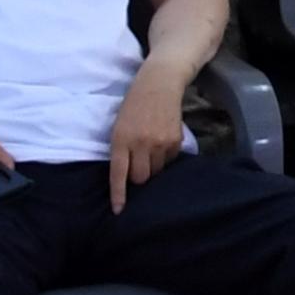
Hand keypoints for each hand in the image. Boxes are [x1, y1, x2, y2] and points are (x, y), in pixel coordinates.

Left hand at [105, 69, 188, 209]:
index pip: (119, 174)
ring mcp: (160, 142)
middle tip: (138, 167)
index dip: (119, 194)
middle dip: (139, 178)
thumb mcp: (119, 126)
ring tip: (151, 150)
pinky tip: (162, 142)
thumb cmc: (133, 106)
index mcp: (121, 140)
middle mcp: (141, 143)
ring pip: (156, 171)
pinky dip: (165, 157)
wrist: (159, 84)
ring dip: (153, 166)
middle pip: (141, 178)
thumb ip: (121, 149)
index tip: (118, 211)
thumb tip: (128, 175)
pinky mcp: (175, 140)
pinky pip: (170, 160)